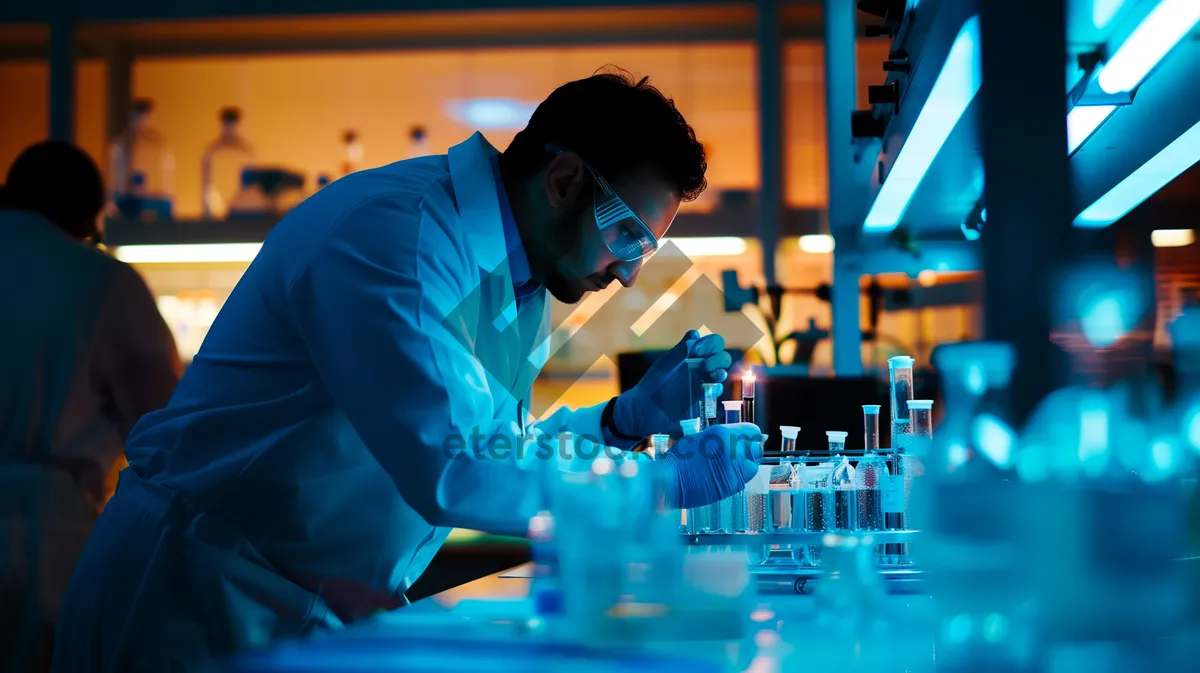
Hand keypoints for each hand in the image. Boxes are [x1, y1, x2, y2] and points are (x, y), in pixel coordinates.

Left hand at [614, 330, 732, 437]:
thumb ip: (680, 351)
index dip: (710, 344)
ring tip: (712, 376)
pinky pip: (716, 391)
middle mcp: (699, 366)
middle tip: (704, 366)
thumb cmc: (653, 383)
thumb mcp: (665, 365)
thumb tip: (695, 334)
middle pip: (722, 357)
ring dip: (720, 372)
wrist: (645, 409)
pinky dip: (716, 388)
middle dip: (718, 358)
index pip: (712, 343)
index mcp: (691, 354)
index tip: (698, 351)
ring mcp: (702, 382)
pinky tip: (707, 389)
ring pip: (721, 373)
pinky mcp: (702, 398)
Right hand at [658, 423, 762, 508]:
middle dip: (749, 452)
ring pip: (752, 467)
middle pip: (756, 450)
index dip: (751, 436)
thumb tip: (736, 440)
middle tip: (739, 456)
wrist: (669, 480)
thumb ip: (722, 439)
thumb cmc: (680, 458)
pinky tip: (721, 478)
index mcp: (723, 434)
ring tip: (729, 468)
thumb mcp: (702, 438)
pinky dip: (735, 479)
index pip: (752, 431)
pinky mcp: (732, 486)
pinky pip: (742, 481)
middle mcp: (733, 450)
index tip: (748, 440)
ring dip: (745, 467)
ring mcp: (734, 470)